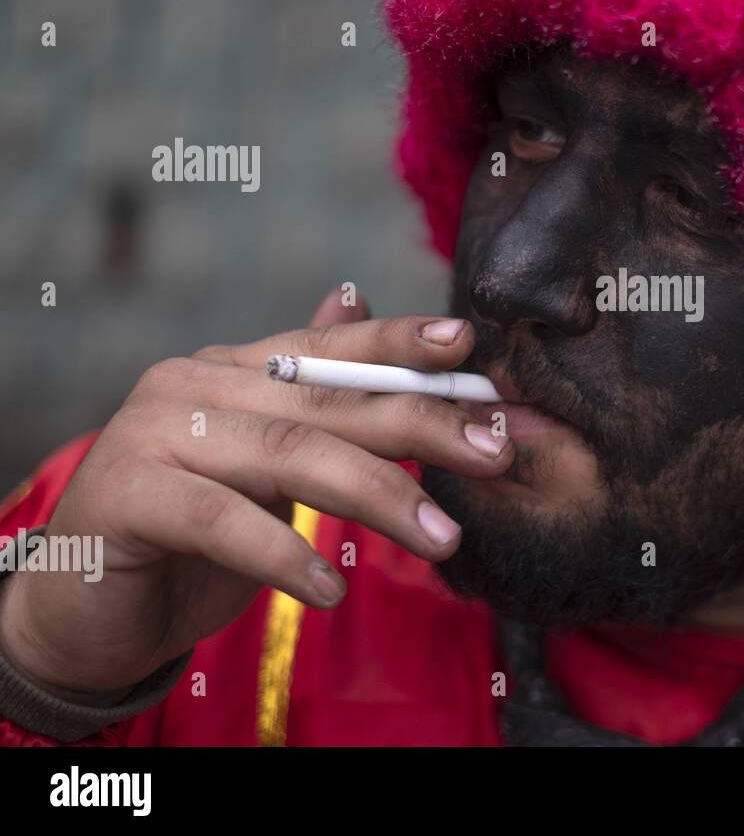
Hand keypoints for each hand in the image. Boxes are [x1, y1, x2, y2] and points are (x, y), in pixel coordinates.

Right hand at [0, 289, 511, 694]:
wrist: (86, 611)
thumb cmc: (193, 538)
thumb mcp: (267, 466)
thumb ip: (311, 395)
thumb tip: (353, 295)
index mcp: (235, 369)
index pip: (332, 347)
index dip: (402, 343)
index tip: (470, 347)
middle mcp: (194, 384)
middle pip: (328, 399)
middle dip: (422, 423)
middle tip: (495, 452)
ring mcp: (154, 432)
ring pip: (290, 454)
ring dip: (380, 496)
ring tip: (444, 538)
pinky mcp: (125, 494)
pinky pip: (223, 520)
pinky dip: (285, 556)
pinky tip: (332, 590)